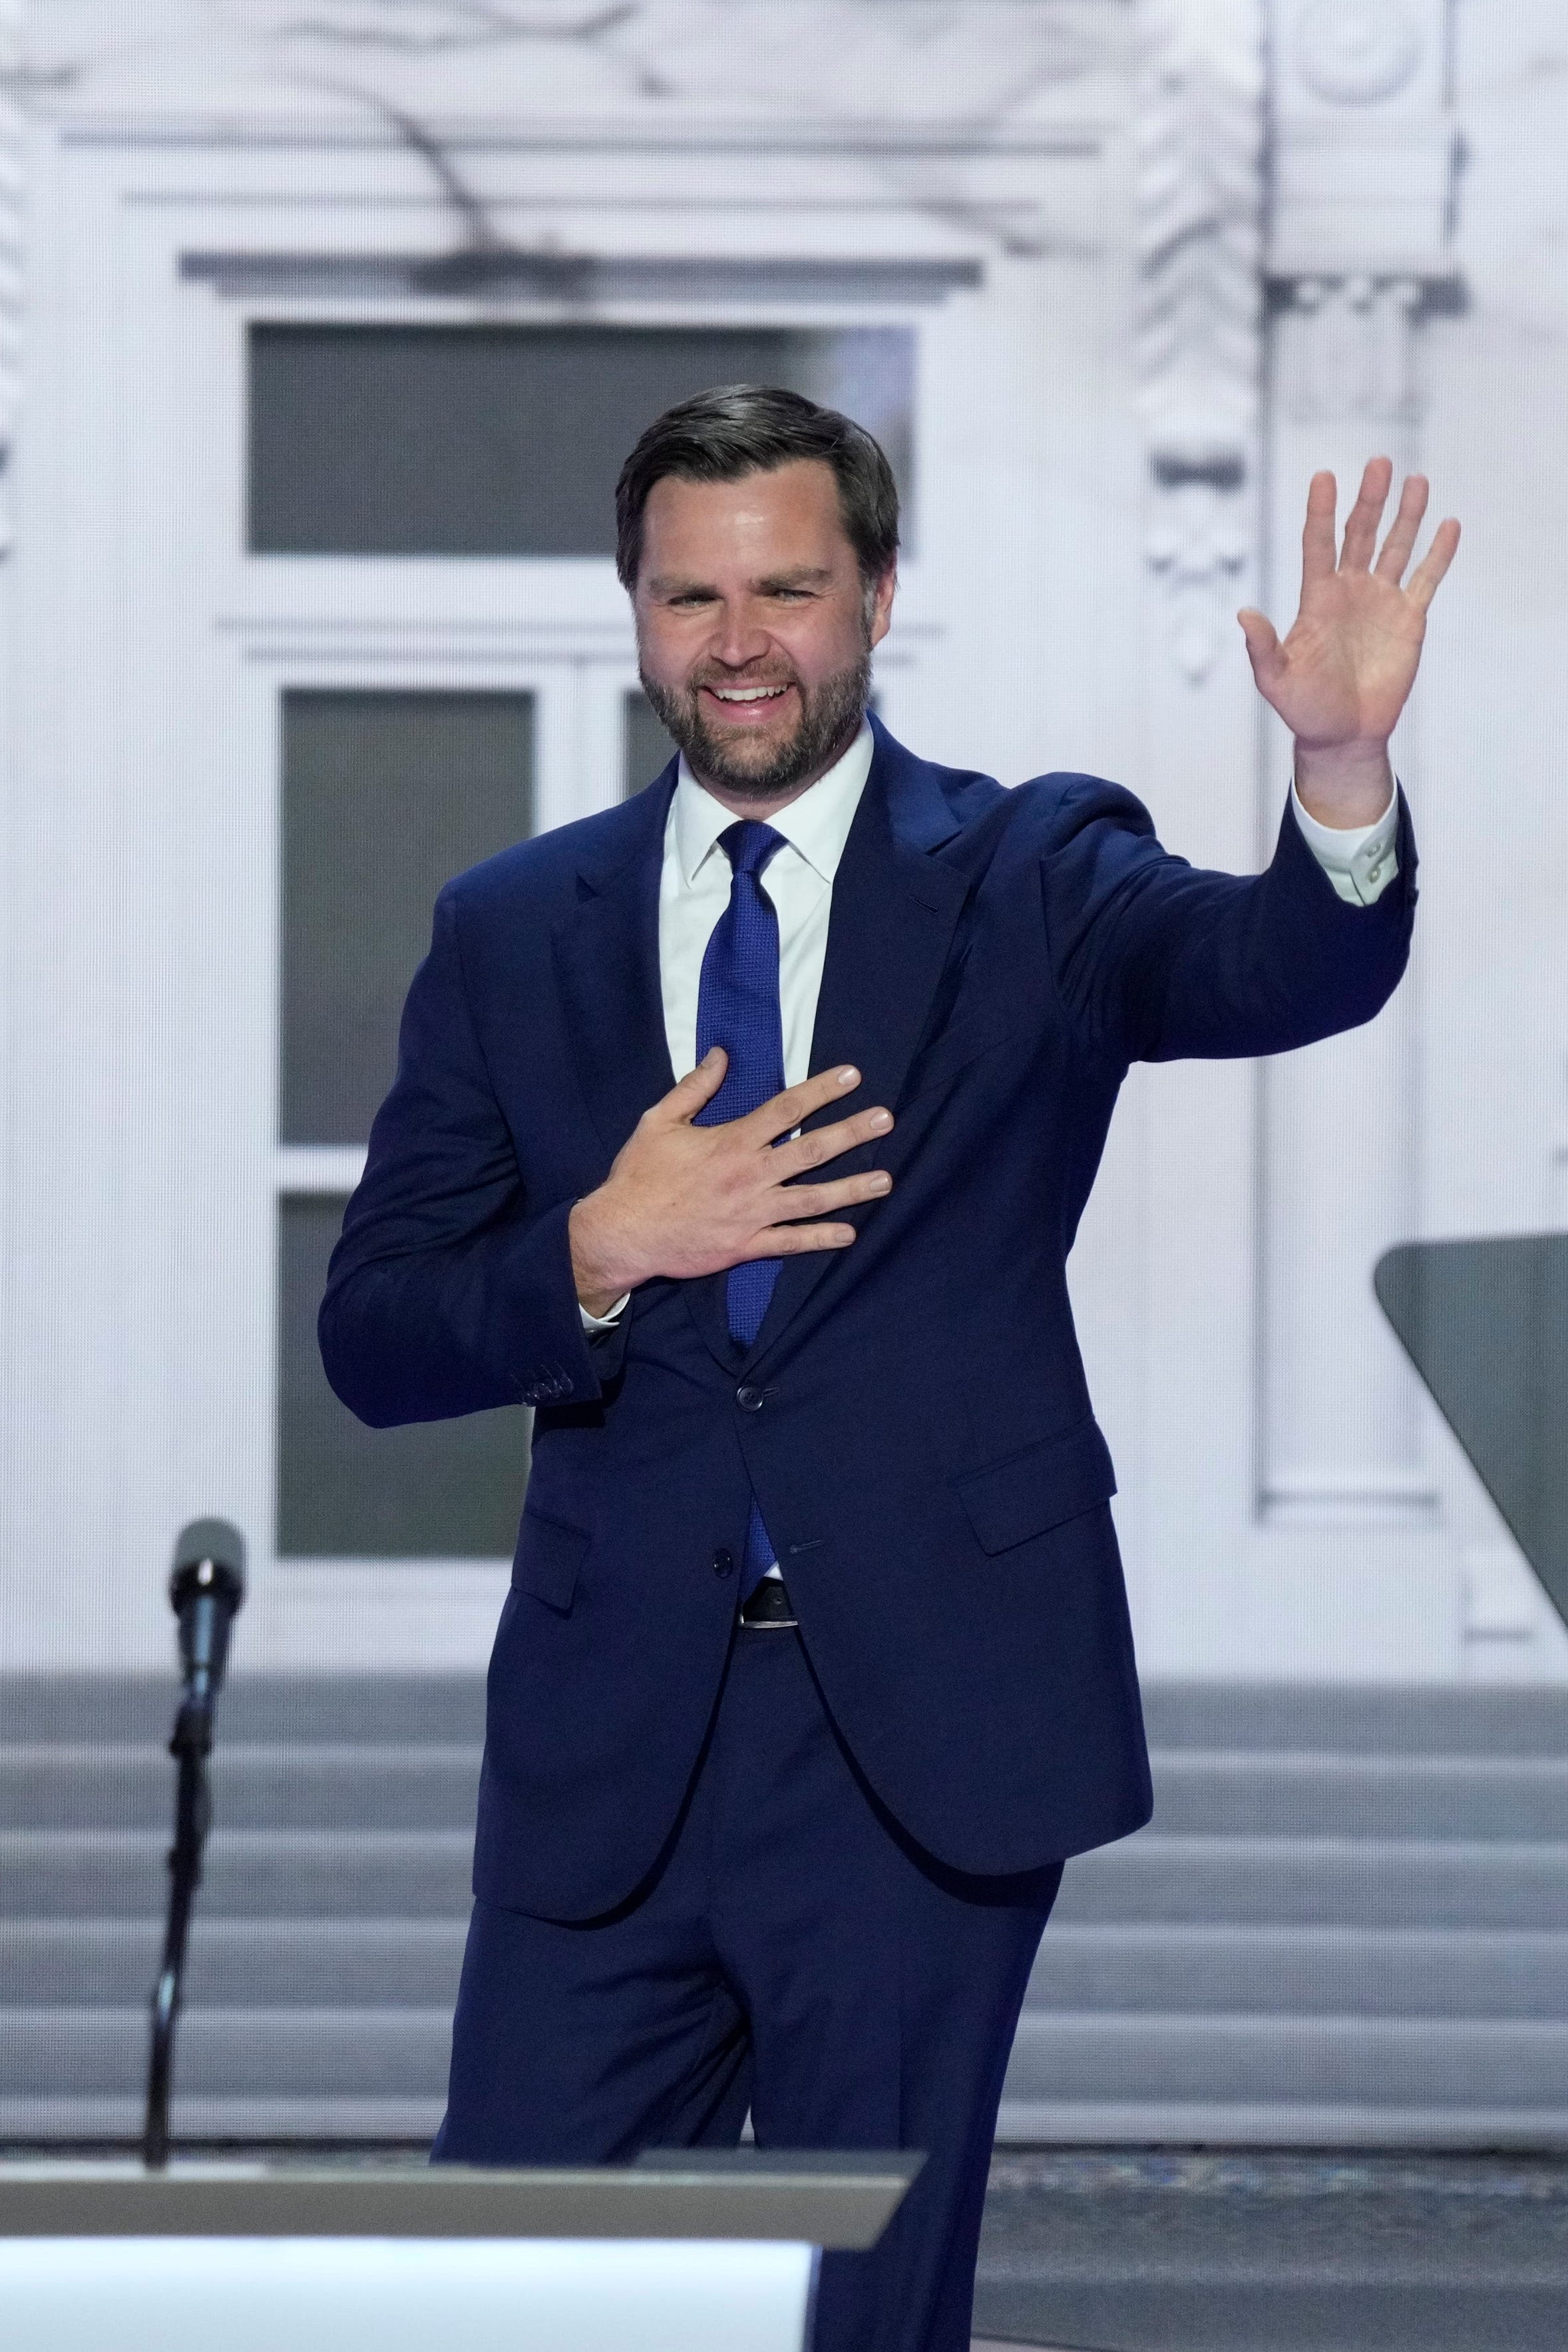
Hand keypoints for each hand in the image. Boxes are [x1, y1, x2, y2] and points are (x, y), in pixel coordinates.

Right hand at [569, 1051, 893, 1314]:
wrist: (621, 1232)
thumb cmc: (638, 1175)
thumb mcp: (659, 1121)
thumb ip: (695, 1088)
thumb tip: (721, 1055)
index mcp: (732, 1141)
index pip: (786, 1108)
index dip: (822, 1091)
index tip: (853, 1077)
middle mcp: (750, 1175)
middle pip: (812, 1150)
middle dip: (852, 1133)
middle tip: (885, 1120)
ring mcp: (751, 1213)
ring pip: (812, 1199)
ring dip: (852, 1189)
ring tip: (886, 1180)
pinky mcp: (745, 1246)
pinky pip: (791, 1243)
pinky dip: (821, 1239)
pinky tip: (850, 1234)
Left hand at [1237, 459, 1459, 826]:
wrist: (1343, 735)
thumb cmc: (1305, 709)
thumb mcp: (1276, 681)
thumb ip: (1262, 648)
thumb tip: (1244, 614)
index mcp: (1317, 599)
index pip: (1318, 544)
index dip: (1321, 511)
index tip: (1324, 476)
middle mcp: (1350, 591)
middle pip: (1360, 534)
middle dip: (1370, 500)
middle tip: (1379, 463)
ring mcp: (1381, 602)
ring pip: (1395, 547)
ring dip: (1406, 515)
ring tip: (1416, 480)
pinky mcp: (1409, 619)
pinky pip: (1426, 579)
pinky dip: (1439, 554)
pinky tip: (1449, 525)